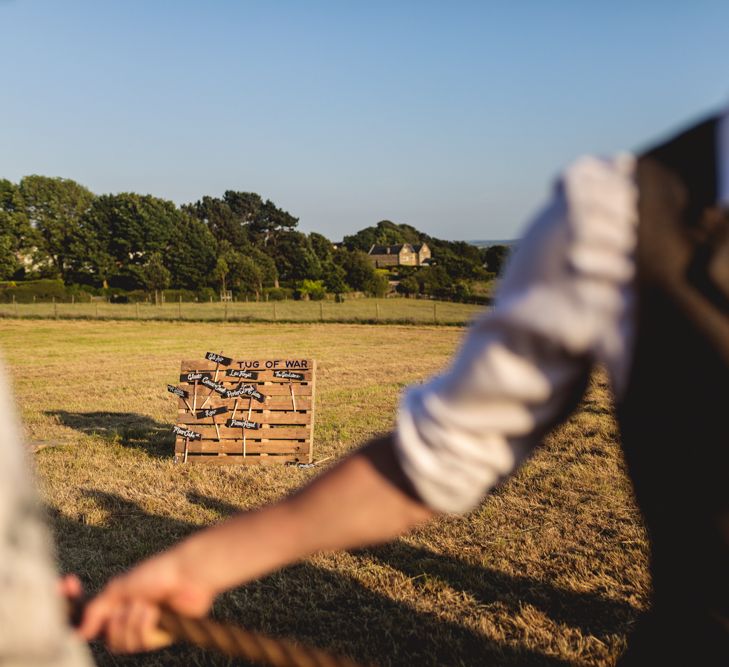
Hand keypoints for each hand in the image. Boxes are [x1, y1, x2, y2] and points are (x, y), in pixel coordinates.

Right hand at [79, 548, 214, 653]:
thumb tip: (78, 634)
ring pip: (125, 643)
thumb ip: (96, 610)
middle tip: (129, 605)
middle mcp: (131, 619)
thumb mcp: (119, 588)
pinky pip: (142, 643)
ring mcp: (148, 628)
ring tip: (147, 605)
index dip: (80, 618)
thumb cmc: (155, 573)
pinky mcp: (163, 636)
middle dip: (116, 622)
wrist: (186, 574)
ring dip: (133, 622)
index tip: (65, 586)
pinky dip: (146, 625)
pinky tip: (156, 611)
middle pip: (109, 640)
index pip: (93, 623)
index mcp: (119, 606)